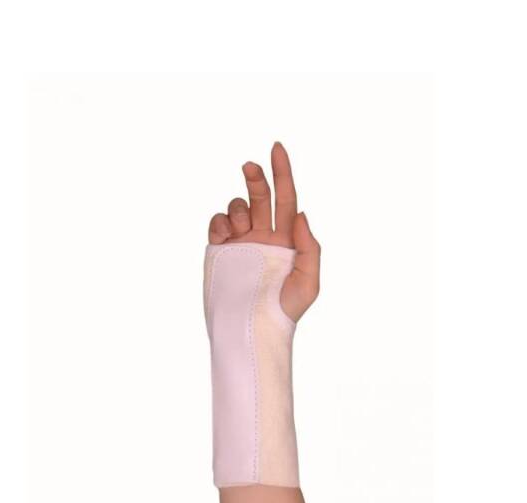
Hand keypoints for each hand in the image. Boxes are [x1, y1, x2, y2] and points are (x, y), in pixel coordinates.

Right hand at [208, 142, 320, 322]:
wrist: (252, 330)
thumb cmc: (284, 311)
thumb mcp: (308, 282)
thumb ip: (309, 247)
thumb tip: (302, 214)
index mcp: (286, 240)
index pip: (286, 199)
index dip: (283, 173)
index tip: (277, 148)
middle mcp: (263, 237)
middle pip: (260, 196)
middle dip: (256, 177)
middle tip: (250, 166)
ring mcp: (241, 242)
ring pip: (237, 207)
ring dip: (238, 208)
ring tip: (241, 231)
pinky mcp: (220, 250)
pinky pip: (217, 222)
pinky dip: (220, 220)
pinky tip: (226, 234)